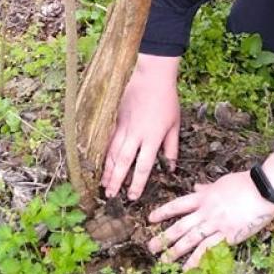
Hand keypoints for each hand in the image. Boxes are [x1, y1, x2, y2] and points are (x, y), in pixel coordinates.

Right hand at [101, 54, 180, 199]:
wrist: (152, 76)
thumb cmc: (167, 100)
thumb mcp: (175, 125)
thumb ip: (171, 148)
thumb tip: (171, 167)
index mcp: (152, 138)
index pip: (143, 166)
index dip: (137, 183)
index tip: (132, 196)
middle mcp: (135, 135)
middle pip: (122, 162)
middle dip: (116, 181)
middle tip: (110, 196)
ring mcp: (123, 126)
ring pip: (112, 152)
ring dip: (107, 170)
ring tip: (103, 184)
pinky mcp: (116, 118)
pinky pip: (108, 139)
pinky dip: (103, 152)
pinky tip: (99, 162)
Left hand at [147, 171, 273, 269]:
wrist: (264, 189)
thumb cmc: (246, 183)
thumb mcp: (222, 182)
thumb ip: (207, 188)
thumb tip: (196, 187)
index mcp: (204, 197)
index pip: (178, 205)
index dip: (163, 212)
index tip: (151, 219)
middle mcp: (206, 212)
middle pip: (180, 226)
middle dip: (164, 237)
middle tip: (150, 247)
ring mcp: (216, 224)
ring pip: (191, 239)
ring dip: (176, 251)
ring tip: (164, 261)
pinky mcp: (228, 235)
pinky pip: (209, 250)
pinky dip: (198, 261)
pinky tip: (189, 270)